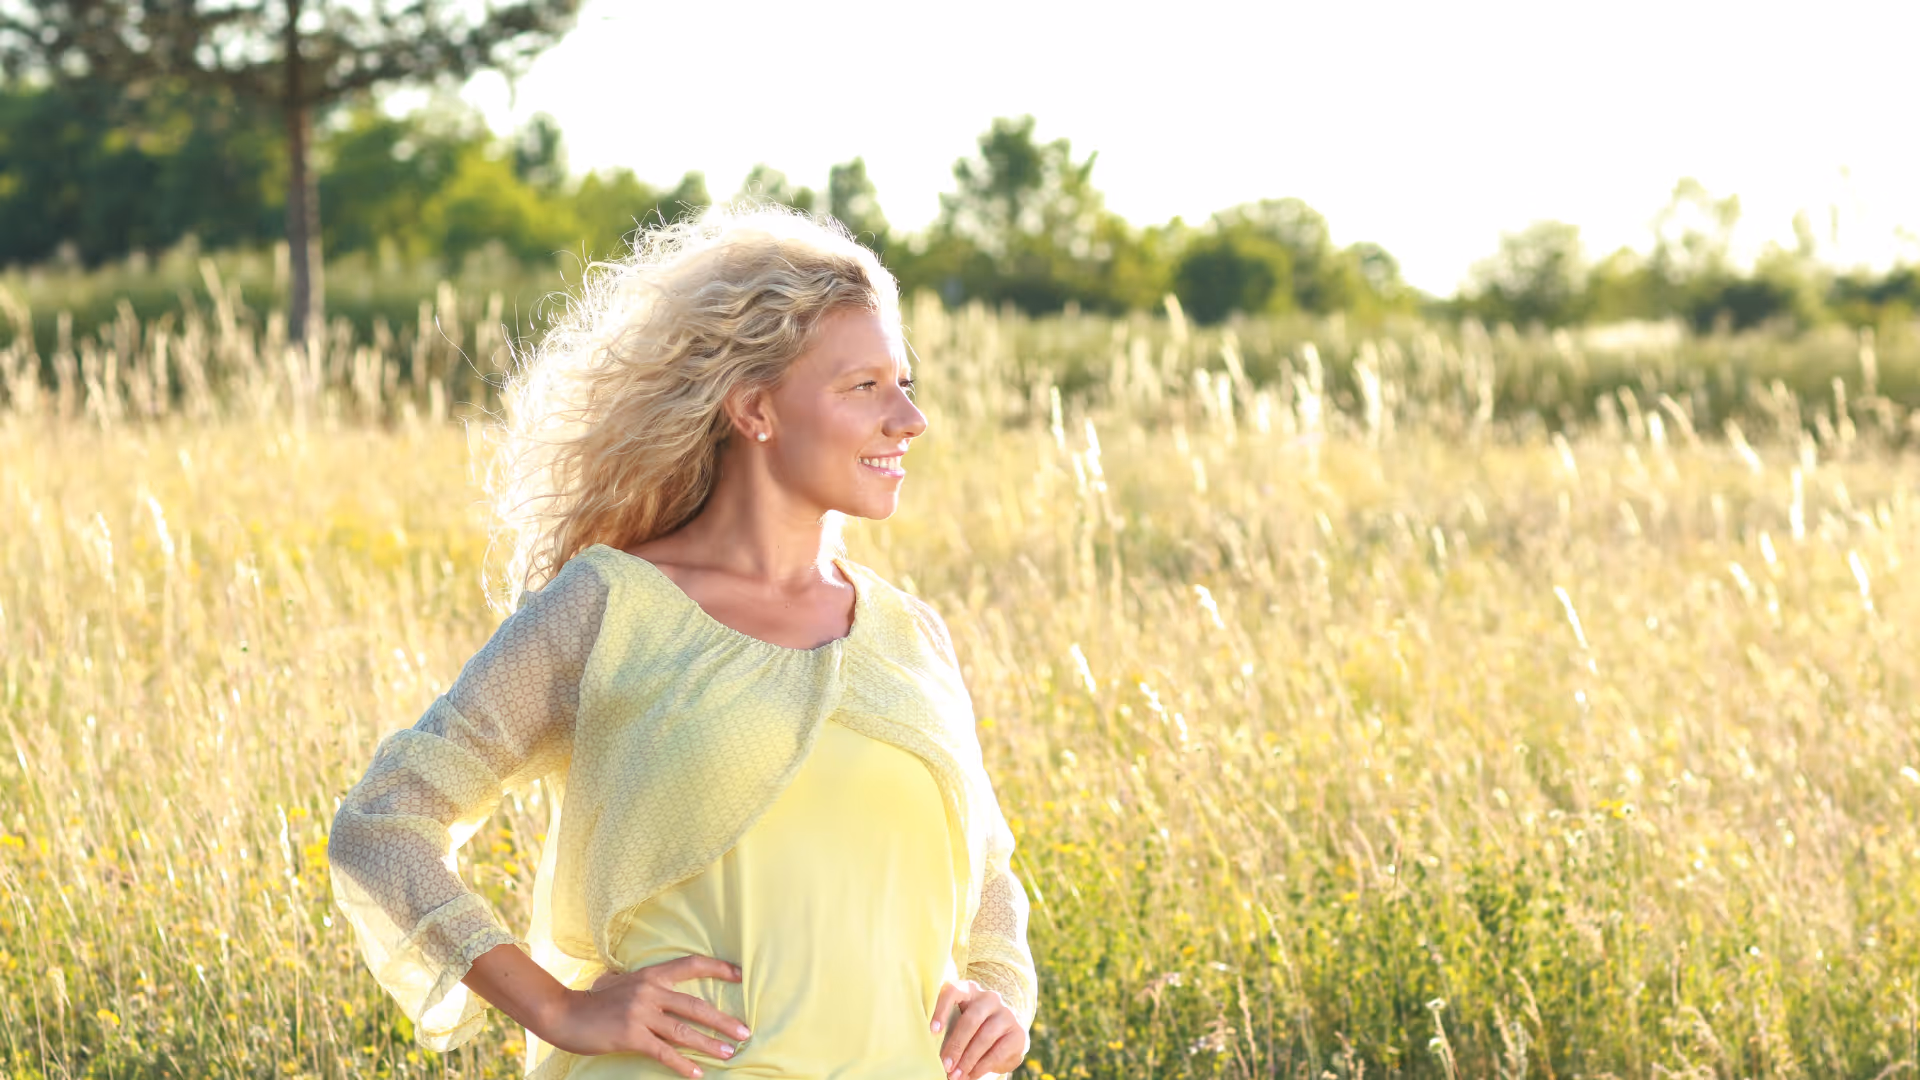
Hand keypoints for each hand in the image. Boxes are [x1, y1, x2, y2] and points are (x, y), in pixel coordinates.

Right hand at [540, 954, 750, 1078]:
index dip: (717, 969)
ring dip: (709, 1044)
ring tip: (729, 1054)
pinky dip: (683, 1064)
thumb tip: (658, 985)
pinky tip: (697, 1073)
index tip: (740, 975)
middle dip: (723, 1020)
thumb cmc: (594, 1000)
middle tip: (745, 1032)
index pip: (690, 965)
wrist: (564, 1014)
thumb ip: (642, 984)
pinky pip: (664, 1052)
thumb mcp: (621, 982)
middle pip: (695, 1005)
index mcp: (650, 974)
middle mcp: (649, 991)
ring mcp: (641, 1014)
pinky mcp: (631, 1036)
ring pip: (684, 1031)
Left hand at [930, 978, 1026, 1079]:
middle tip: (946, 1065)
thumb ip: (947, 1030)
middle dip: (956, 1045)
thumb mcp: (958, 1022)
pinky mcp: (1018, 1032)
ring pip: (985, 1037)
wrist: (1004, 1035)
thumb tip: (930, 1052)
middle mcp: (989, 998)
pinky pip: (998, 1051)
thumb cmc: (971, 1029)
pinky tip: (971, 1075)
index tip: (932, 1032)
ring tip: (956, 1075)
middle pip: (971, 1019)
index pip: (953, 990)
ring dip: (968, 1060)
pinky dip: (982, 1067)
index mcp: (969, 990)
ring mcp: (1006, 1014)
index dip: (941, 1009)